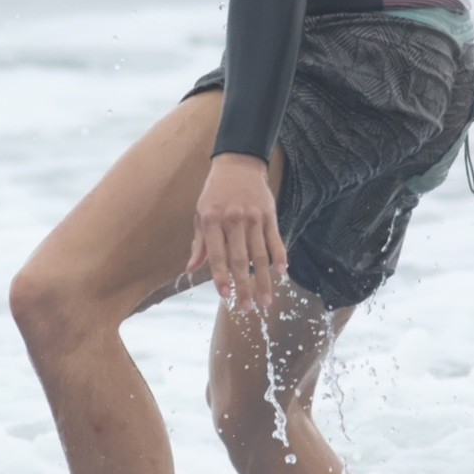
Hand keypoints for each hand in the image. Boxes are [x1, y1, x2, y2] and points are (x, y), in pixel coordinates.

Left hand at [188, 153, 286, 312]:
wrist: (238, 163)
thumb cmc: (215, 192)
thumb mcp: (201, 214)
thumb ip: (199, 244)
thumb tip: (191, 270)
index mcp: (212, 221)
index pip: (217, 255)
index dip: (220, 277)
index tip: (225, 296)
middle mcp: (233, 220)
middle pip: (240, 260)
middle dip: (244, 287)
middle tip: (247, 309)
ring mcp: (254, 217)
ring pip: (260, 255)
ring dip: (264, 281)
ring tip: (266, 301)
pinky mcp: (270, 215)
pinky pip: (276, 240)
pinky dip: (280, 258)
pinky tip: (282, 274)